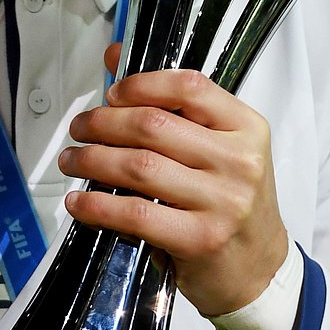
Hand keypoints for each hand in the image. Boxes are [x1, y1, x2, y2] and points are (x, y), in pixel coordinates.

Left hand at [58, 46, 287, 318]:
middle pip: (154, 126)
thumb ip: (173, 106)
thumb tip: (114, 60)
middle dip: (103, 123)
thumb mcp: (220, 147)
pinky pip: (135, 214)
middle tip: (80, 128)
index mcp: (246, 128)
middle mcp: (239, 162)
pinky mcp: (199, 239)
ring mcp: (222, 202)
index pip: (189, 87)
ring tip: (72, 160)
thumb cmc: (231, 201)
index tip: (111, 93)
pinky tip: (79, 203)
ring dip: (92, 160)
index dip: (141, 85)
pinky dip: (97, 206)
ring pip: (139, 167)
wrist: (258, 269)